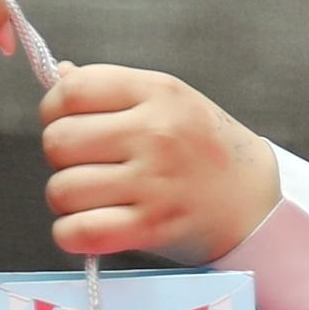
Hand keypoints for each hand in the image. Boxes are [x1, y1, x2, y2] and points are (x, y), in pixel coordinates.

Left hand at [36, 64, 283, 263]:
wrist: (254, 202)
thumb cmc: (204, 149)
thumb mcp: (170, 101)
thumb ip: (114, 88)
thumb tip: (59, 75)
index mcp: (158, 92)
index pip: (72, 91)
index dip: (54, 109)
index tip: (68, 123)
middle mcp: (156, 132)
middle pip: (58, 141)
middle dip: (61, 157)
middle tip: (87, 164)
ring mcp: (154, 181)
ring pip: (61, 189)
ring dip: (67, 199)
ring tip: (93, 197)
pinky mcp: (152, 227)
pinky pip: (79, 231)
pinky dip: (71, 234)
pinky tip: (86, 227)